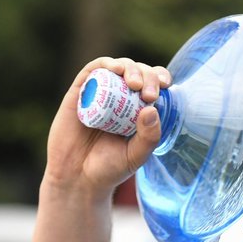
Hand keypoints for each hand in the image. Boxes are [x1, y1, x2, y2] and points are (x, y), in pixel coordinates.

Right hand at [42, 57, 171, 197]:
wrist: (76, 177)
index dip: (160, 78)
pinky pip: (93, 70)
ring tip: (134, 84)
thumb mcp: (135, 156)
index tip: (166, 85)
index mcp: (137, 110)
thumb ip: (148, 137)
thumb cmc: (108, 168)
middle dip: (147, 76)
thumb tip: (151, 109)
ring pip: (118, 67)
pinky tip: (115, 69)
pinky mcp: (80, 92)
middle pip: (138, 73)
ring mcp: (100, 93)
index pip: (153, 85)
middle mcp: (120, 98)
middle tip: (149, 94)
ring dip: (130, 68)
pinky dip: (106, 64)